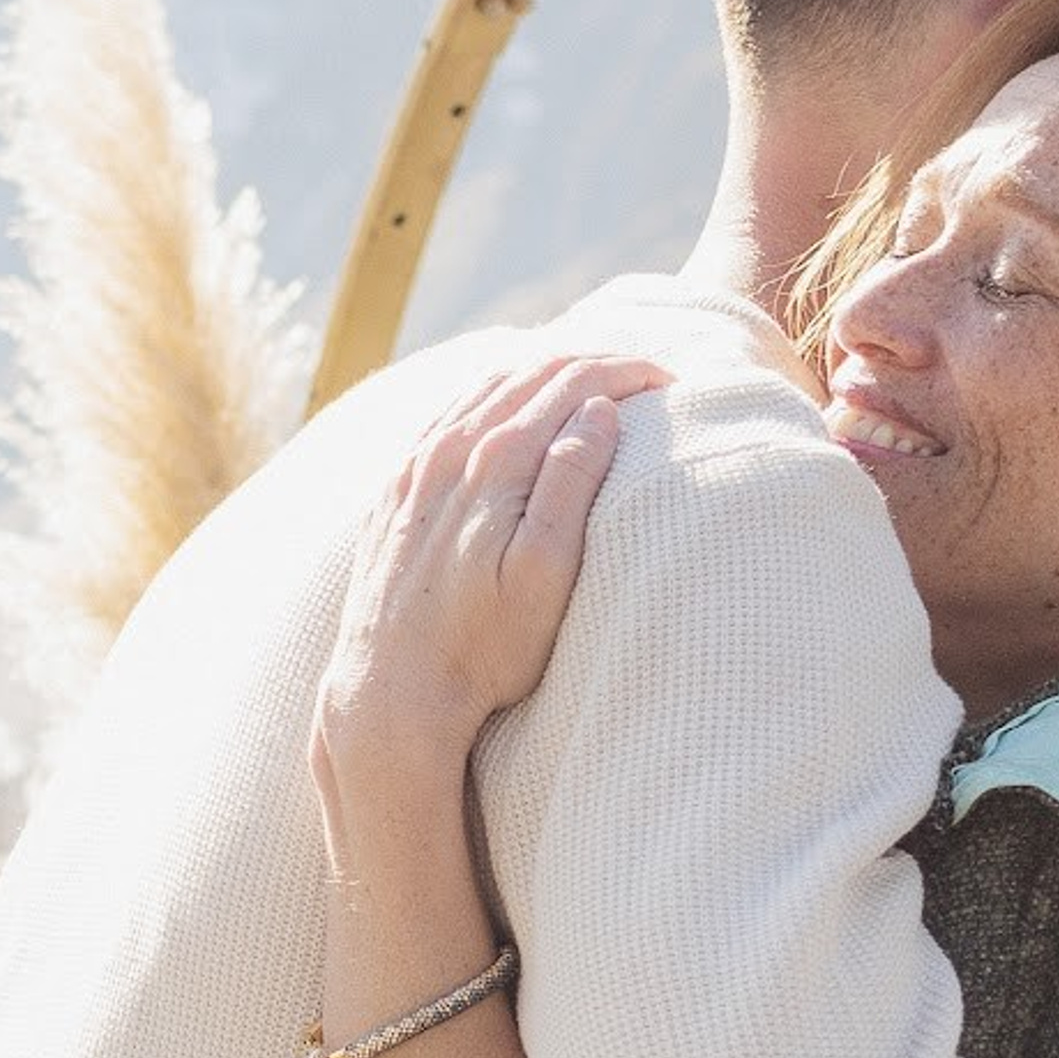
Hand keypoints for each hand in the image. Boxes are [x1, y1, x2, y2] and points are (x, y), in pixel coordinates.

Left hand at [314, 353, 664, 802]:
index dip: (626, 374)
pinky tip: (513, 408)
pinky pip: (447, 414)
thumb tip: (598, 411)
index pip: (571, 384)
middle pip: (530, 375)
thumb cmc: (482, 650)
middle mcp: (445, 451)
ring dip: (544, 374)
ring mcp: (413, 468)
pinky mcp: (394, 491)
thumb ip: (571, 486)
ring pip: (486, 387)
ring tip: (592, 383)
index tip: (668, 384)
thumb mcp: (546, 576)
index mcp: (493, 462)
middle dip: (594, 366)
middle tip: (644, 378)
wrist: (389, 692)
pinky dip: (494, 395)